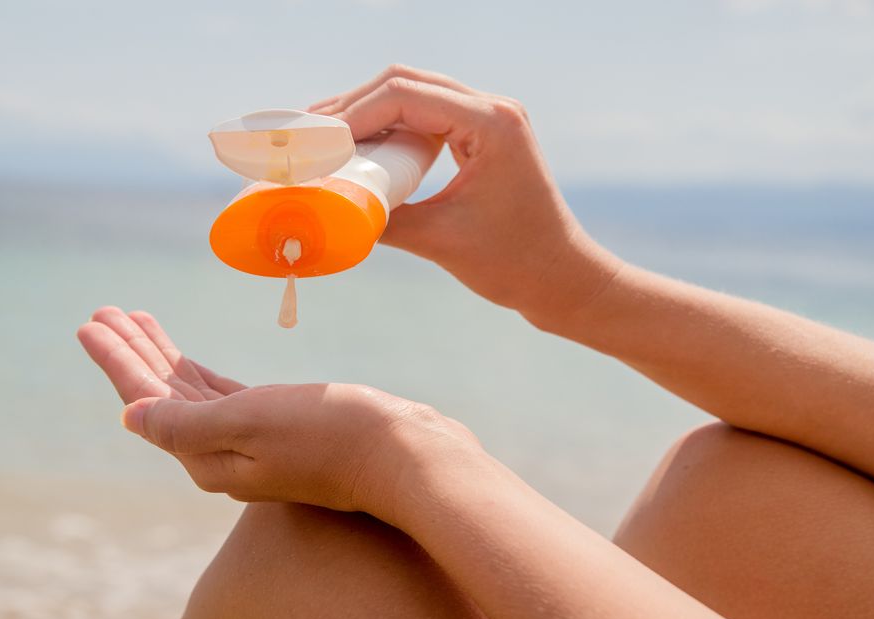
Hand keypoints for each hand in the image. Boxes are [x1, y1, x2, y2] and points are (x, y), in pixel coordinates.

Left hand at [77, 306, 484, 523]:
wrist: (402, 454)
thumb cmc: (330, 434)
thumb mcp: (250, 423)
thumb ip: (187, 422)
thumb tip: (132, 417)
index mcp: (207, 456)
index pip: (147, 401)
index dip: (116, 360)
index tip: (90, 323)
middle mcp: (222, 455)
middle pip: (162, 395)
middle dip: (132, 351)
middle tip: (104, 312)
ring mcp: (250, 443)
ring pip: (190, 393)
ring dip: (161, 355)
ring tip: (135, 319)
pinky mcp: (278, 429)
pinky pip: (221, 396)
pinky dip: (197, 372)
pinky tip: (184, 359)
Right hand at [309, 65, 621, 326]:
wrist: (562, 279)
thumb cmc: (514, 264)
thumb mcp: (440, 242)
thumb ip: (383, 219)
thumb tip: (330, 208)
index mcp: (492, 124)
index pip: (404, 95)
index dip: (353, 114)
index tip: (318, 143)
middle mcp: (493, 109)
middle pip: (405, 82)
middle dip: (353, 106)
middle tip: (311, 135)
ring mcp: (490, 120)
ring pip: (414, 95)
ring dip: (369, 113)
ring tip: (327, 138)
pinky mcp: (484, 137)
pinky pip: (428, 117)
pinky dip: (391, 127)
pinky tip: (363, 148)